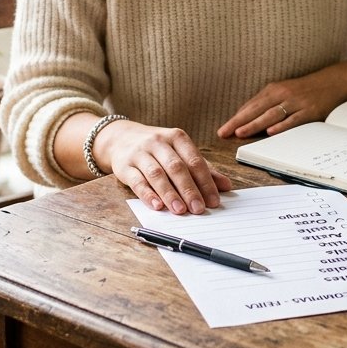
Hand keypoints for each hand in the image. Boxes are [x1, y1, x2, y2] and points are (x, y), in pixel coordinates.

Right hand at [94, 119, 230, 214]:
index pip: (194, 160)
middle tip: (198, 209)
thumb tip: (226, 186)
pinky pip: (137, 181)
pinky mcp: (124, 166)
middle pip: (176, 167)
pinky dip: (147, 194)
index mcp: (176, 137)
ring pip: (157, 174)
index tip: (214, 200)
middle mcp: (158, 142)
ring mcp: (140, 153)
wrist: (120, 137)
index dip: (205, 182)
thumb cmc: (157, 148)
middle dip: (189, 190)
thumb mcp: (180, 152)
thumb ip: (202, 168)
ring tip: (180, 210)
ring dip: (170, 194)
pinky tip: (157, 206)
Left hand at [216, 53, 346, 138]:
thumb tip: (245, 117)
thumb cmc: (304, 89)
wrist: (333, 81)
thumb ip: (265, 104)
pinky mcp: (310, 111)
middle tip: (224, 133)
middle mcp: (282, 94)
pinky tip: (271, 132)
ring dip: (255, 124)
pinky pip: (293, 119)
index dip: (235, 118)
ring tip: (241, 132)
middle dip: (239, 122)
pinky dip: (282, 125)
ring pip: (271, 115)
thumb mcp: (283, 92)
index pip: (250, 106)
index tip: (222, 130)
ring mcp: (296, 102)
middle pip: (256, 110)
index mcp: (273, 90)